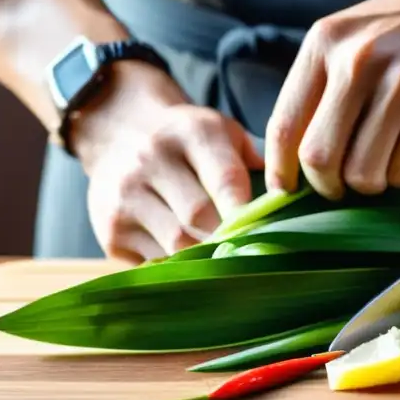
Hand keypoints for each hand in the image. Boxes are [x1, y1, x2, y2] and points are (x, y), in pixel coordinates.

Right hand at [70, 60, 263, 262]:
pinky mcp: (109, 229)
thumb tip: (290, 202)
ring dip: (206, 258)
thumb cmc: (192, 143)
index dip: (248, 213)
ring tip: (227, 262)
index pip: (226, 179)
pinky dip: (178, 267)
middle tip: (251, 254)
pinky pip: (153, 260)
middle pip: (200, 217)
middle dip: (229, 239)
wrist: (121, 134)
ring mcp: (125, 194)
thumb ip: (258, 162)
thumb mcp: (226, 135)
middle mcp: (152, 158)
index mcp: (192, 132)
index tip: (265, 233)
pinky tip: (193, 264)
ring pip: (177, 244)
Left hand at [264, 0, 399, 197]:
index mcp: (329, 42)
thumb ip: (318, 88)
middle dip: (331, 186)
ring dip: (383, 178)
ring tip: (396, 150)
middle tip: (345, 183)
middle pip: (324, 161)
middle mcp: (366, 61)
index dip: (281, 170)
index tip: (285, 191)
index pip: (286, 125)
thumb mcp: (351, 38)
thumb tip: (287, 161)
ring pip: (373, 176)